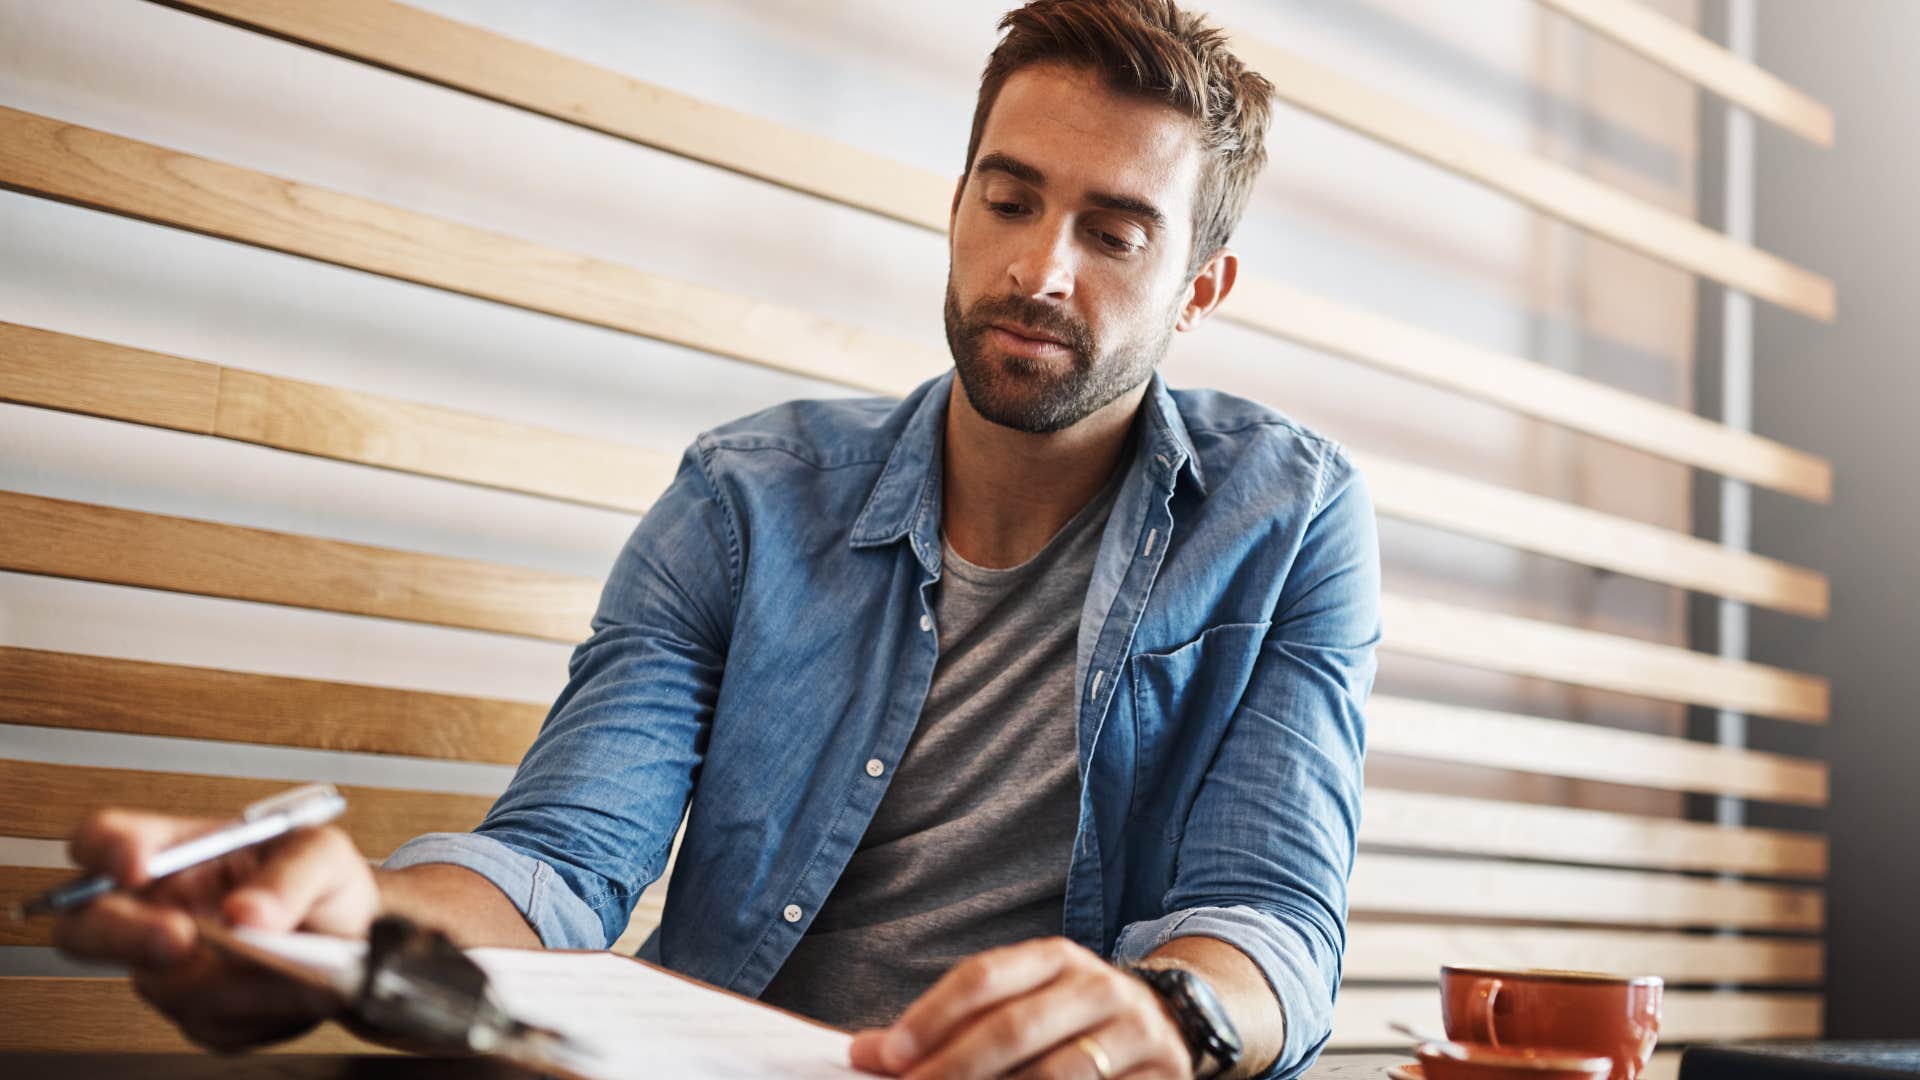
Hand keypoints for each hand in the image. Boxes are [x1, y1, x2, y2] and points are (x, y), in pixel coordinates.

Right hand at [51, 808, 380, 1049]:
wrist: (354, 938)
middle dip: (129, 936)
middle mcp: (158, 910)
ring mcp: (170, 968)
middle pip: (86, 928)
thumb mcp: (322, 854)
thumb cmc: (322, 882)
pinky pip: (213, 1022)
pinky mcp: (200, 1014)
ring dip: (236, 980)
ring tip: (292, 961)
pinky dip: (261, 1009)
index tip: (136, 864)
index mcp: (176, 852)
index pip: (103, 839)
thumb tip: (250, 913)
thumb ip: (291, 874)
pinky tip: (291, 987)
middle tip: (182, 938)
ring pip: (166, 985)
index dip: (104, 851)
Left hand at [848, 937, 1190, 1078]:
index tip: (885, 1056)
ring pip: (1055, 1075)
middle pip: (1013, 1029)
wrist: (1173, 1024)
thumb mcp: (1022, 1003)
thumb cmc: (1071, 1019)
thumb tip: (865, 1053)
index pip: (983, 977)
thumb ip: (948, 1026)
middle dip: (954, 1069)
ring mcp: (1135, 1035)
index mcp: (1055, 958)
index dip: (930, 1016)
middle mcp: (1098, 987)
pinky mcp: (1161, 1077)